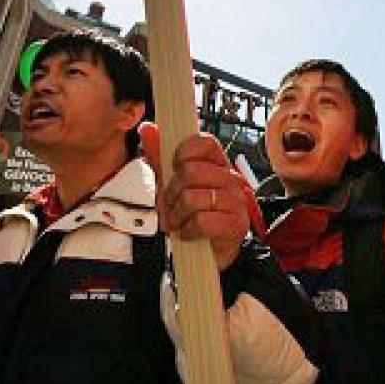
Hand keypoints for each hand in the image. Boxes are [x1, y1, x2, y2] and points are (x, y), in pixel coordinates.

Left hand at [139, 122, 249, 269]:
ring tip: (179, 222)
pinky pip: (201, 220)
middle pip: (191, 172)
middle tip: (171, 206)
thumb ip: (162, 157)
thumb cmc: (195, 216)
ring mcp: (236, 201)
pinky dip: (188, 230)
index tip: (175, 170)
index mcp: (219, 165)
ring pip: (192, 198)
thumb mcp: (175, 185)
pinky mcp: (235, 224)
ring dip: (177, 216)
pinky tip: (190, 233)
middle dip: (172, 193)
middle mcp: (231, 179)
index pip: (205, 143)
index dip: (183, 154)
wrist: (210, 253)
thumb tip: (148, 129)